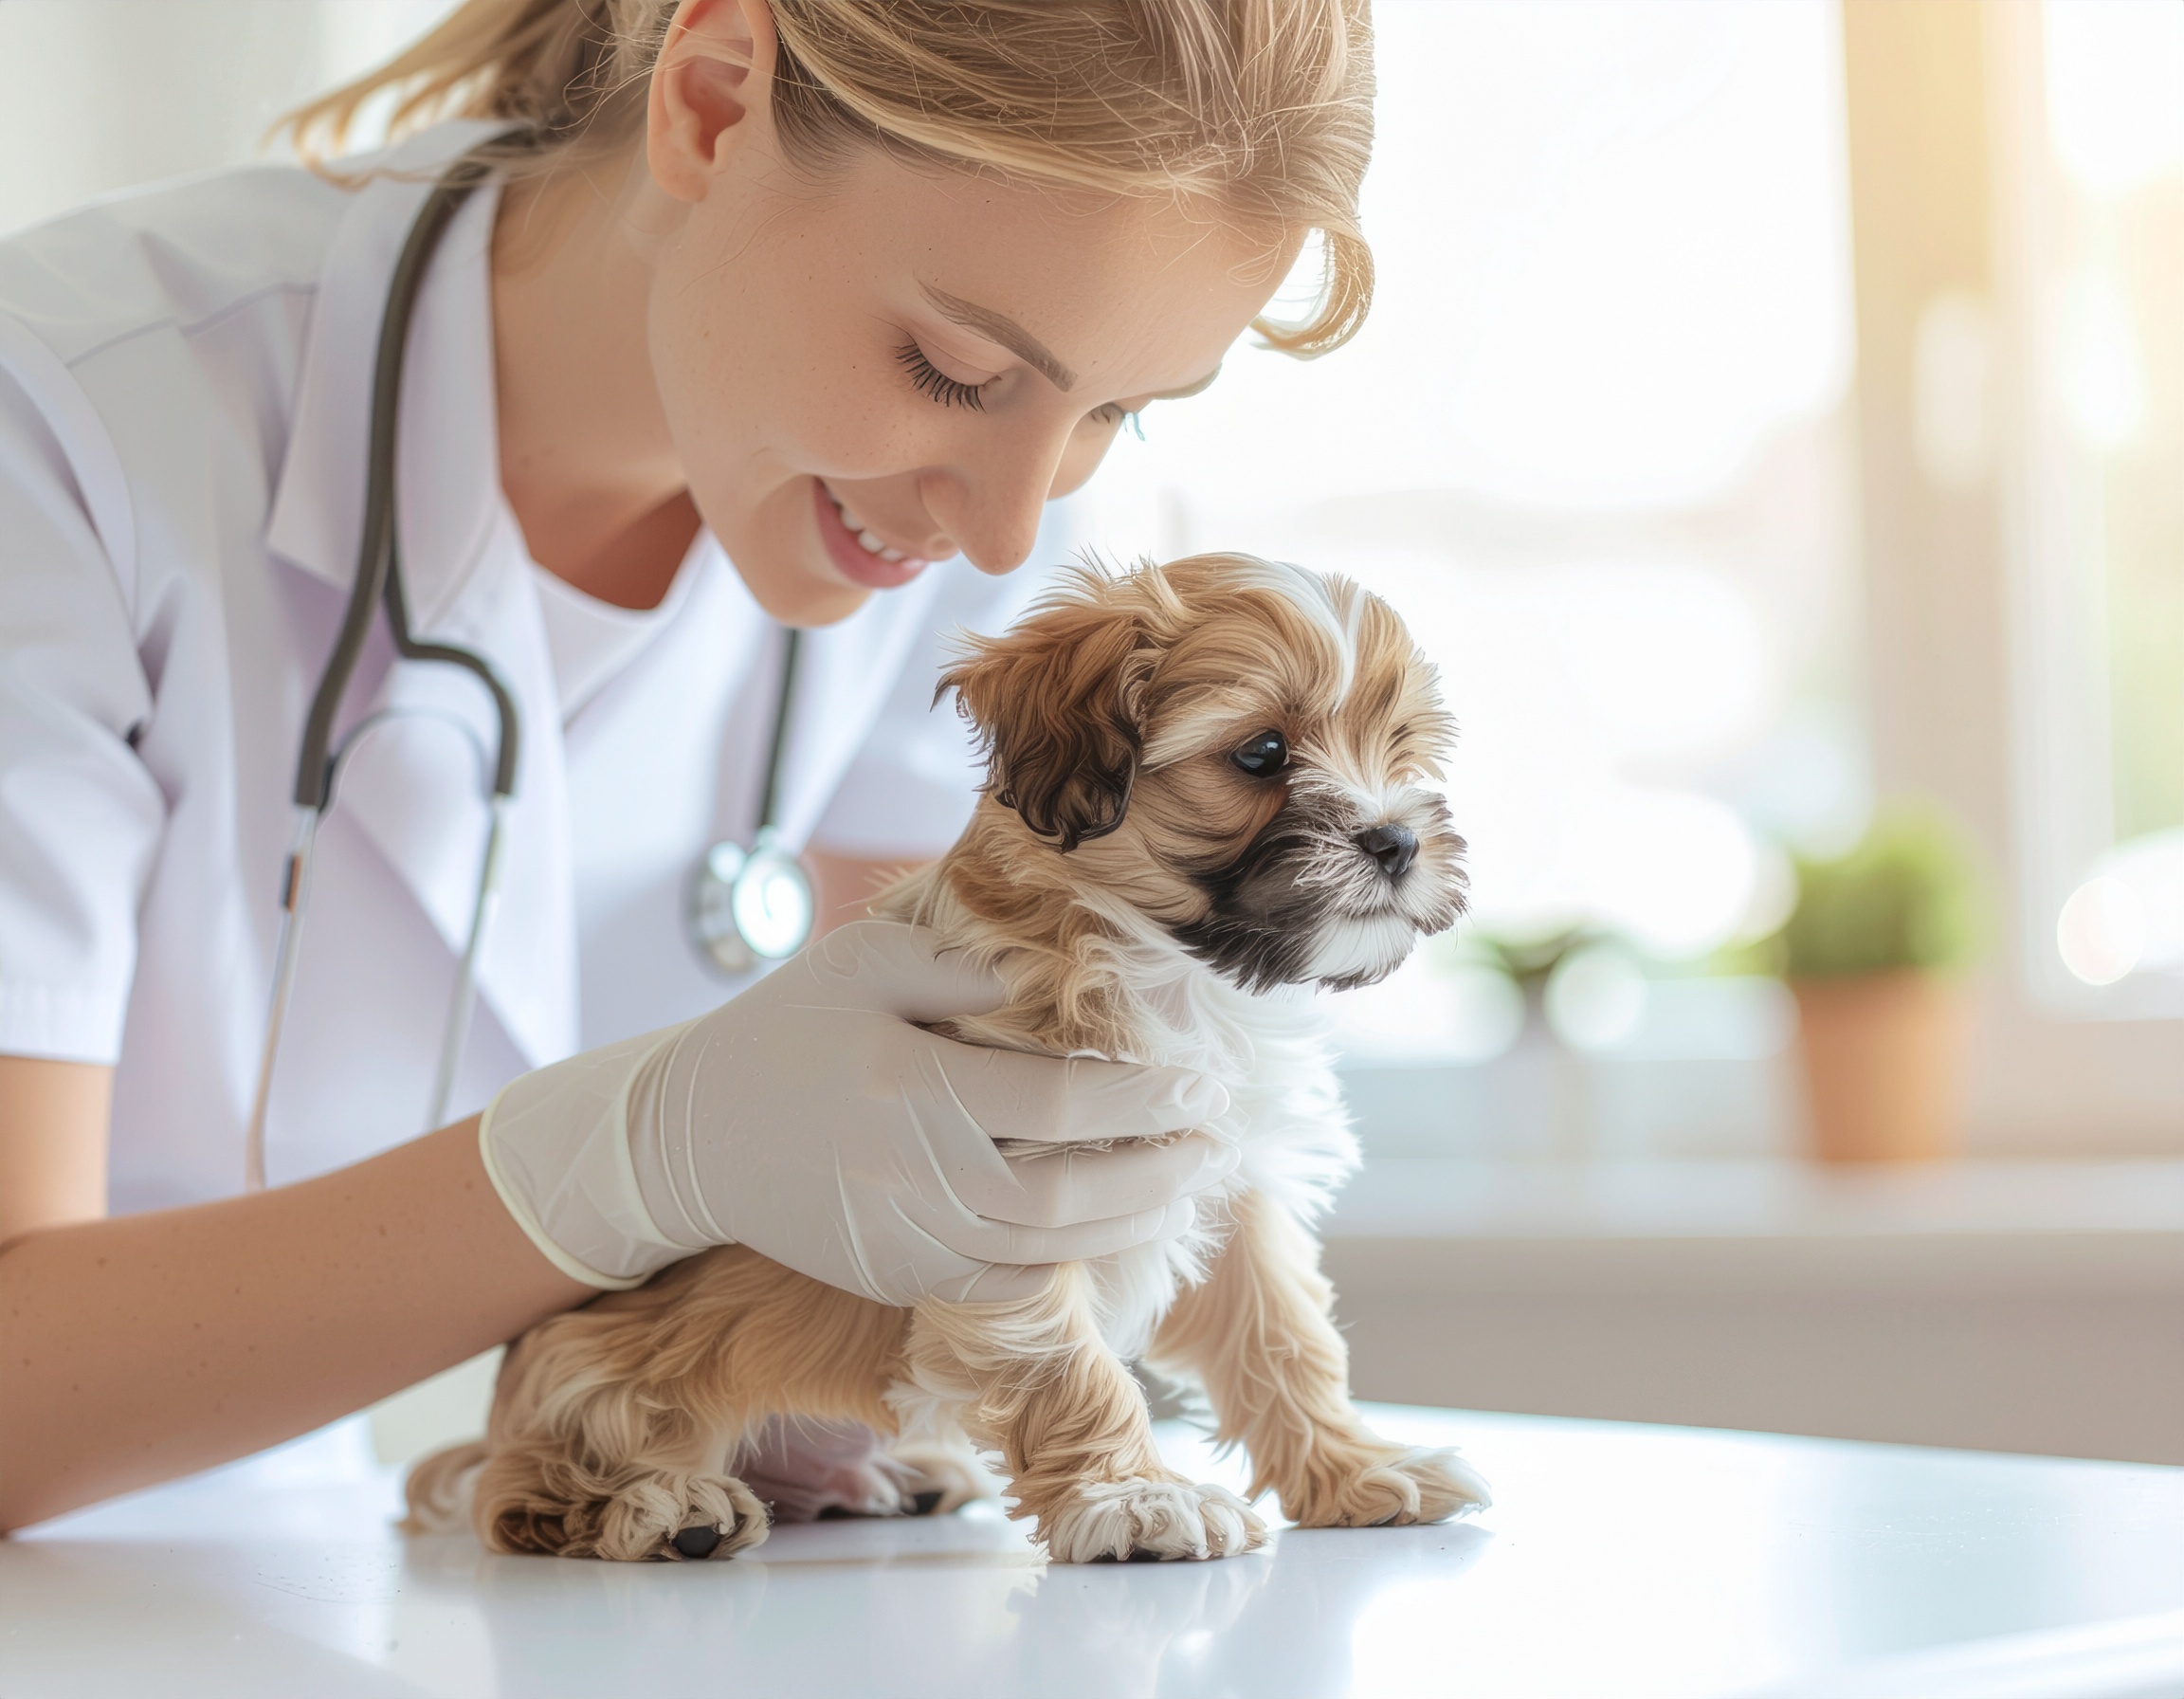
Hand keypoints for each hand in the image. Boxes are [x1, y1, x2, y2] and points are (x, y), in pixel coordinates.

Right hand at [481, 920, 1235, 1302]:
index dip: (1147, 1096)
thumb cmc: (783, 1031)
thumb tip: (1053, 978)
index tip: (1201, 1080)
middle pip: (1070, 1195)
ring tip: (1182, 1190)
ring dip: (1128, 1225)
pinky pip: (1000, 1284)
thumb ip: (959, 966)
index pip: (1064, 1101)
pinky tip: (1107, 1231)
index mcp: (914, 1087)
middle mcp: (915, 1175)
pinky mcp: (896, 1278)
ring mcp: (905, 1239)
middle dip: (1158, 1173)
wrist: (688, 1139)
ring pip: (1045, 1253)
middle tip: (1213, 1143)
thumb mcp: (859, 965)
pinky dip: (1064, 1263)